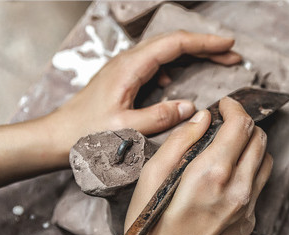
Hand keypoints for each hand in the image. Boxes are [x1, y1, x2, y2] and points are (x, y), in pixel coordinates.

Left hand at [50, 30, 240, 159]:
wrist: (55, 137)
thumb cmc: (84, 134)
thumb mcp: (126, 129)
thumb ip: (160, 117)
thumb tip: (190, 107)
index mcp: (130, 68)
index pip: (174, 44)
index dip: (204, 42)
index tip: (228, 44)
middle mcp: (128, 62)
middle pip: (174, 43)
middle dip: (206, 46)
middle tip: (233, 55)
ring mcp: (126, 69)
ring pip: (167, 52)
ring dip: (194, 55)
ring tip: (219, 63)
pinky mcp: (125, 79)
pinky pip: (157, 65)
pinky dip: (178, 68)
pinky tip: (181, 83)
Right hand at [89, 97, 270, 234]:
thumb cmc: (148, 226)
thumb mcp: (152, 176)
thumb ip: (181, 141)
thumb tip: (204, 117)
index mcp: (212, 173)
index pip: (241, 126)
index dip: (235, 108)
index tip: (225, 105)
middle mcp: (238, 189)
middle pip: (259, 140)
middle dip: (245, 124)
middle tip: (227, 122)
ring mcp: (248, 208)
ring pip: (266, 162)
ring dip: (253, 146)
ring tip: (232, 146)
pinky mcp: (249, 223)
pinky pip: (260, 187)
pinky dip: (250, 172)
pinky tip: (230, 176)